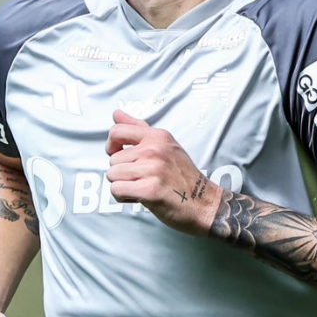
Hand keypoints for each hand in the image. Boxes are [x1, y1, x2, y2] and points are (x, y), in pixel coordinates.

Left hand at [105, 110, 220, 235]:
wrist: (205, 203)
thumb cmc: (183, 177)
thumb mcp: (166, 145)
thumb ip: (139, 129)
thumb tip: (116, 114)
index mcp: (157, 137)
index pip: (117, 131)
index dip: (112, 146)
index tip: (119, 155)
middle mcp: (155, 150)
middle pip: (113, 160)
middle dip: (122, 173)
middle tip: (142, 179)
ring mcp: (153, 169)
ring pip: (112, 176)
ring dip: (123, 186)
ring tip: (142, 188)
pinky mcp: (150, 190)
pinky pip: (117, 191)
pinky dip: (124, 197)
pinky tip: (140, 197)